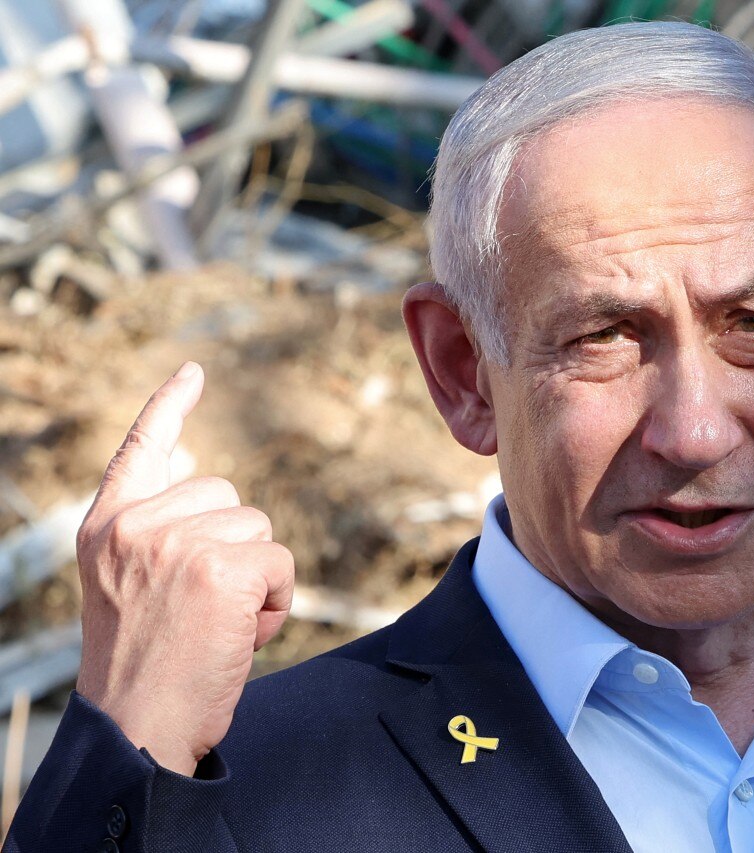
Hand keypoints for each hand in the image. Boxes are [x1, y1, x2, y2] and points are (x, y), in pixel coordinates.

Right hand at [75, 363, 293, 775]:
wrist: (137, 726)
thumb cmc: (144, 664)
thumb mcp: (130, 584)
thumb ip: (158, 527)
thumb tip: (195, 474)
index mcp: (107, 527)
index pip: (142, 449)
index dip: (170, 407)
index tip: (193, 373)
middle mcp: (136, 525)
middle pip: (227, 497)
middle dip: (231, 549)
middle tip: (198, 609)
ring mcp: (177, 542)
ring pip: (260, 531)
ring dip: (254, 579)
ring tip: (215, 626)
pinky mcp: (222, 567)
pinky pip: (281, 564)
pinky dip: (275, 602)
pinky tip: (240, 635)